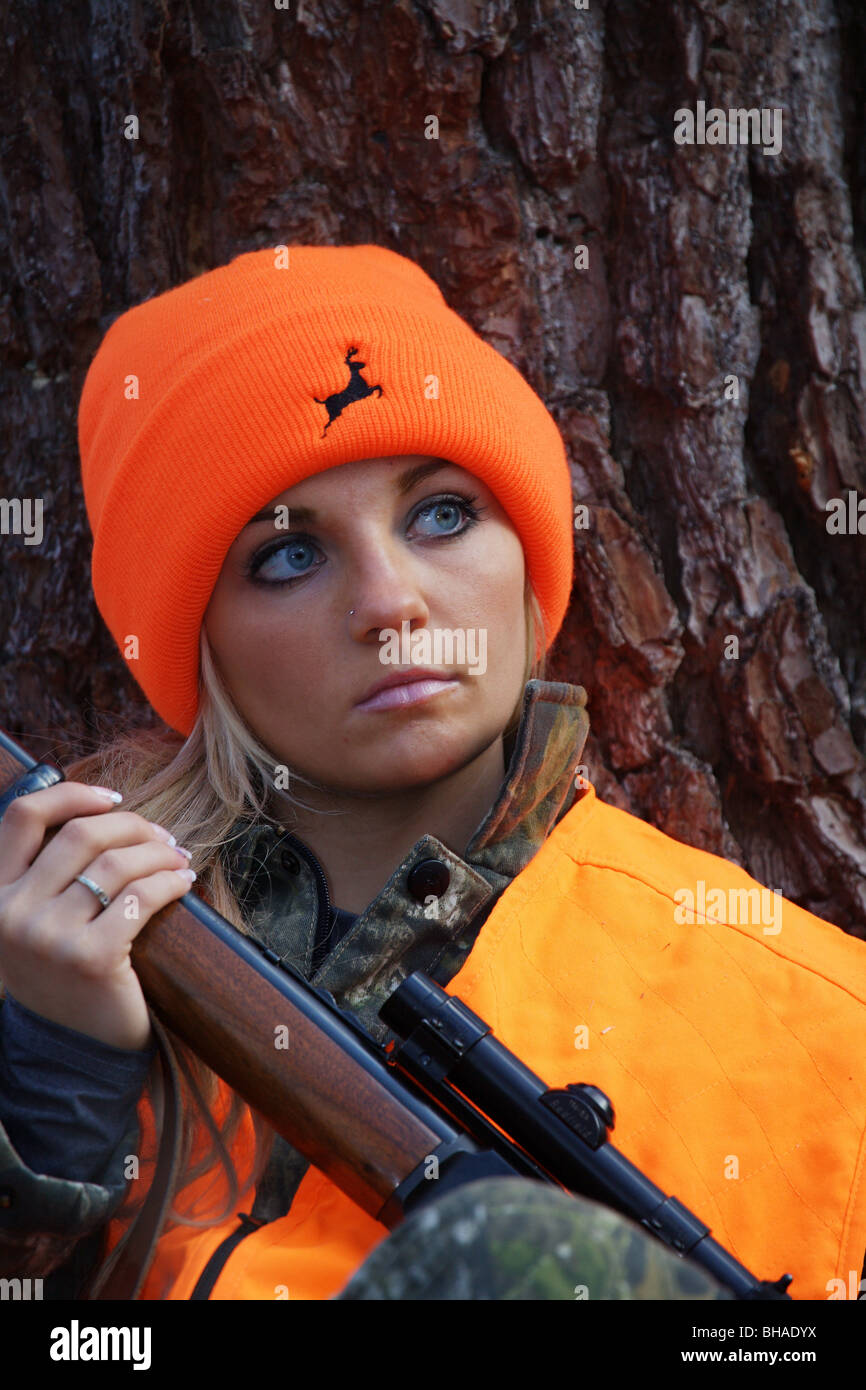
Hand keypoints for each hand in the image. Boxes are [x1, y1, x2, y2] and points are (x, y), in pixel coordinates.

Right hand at [0, 782, 195, 1049]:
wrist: (72, 1053)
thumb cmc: (63, 976)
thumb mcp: (33, 923)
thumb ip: (47, 873)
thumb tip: (103, 810)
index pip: (22, 816)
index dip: (71, 795)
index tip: (114, 799)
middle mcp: (11, 913)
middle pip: (81, 834)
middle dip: (133, 826)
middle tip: (164, 838)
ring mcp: (48, 937)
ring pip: (114, 864)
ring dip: (158, 853)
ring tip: (179, 859)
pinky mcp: (90, 959)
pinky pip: (139, 898)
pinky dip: (170, 882)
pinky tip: (184, 884)